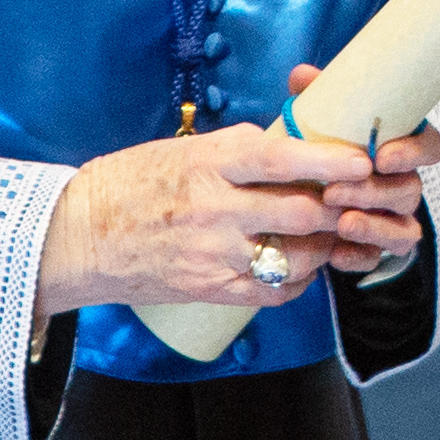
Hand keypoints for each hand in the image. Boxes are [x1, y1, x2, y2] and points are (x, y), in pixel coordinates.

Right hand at [35, 66, 428, 316]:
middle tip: (358, 200)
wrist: (78, 234)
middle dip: (338, 208)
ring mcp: (213, 254)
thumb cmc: (133, 181)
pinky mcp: (210, 289)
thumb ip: (239, 153)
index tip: (360, 160)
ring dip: (324, 246)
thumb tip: (295, 148)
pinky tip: (301, 266)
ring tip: (333, 233)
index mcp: (208, 163)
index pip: (280, 159)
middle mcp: (214, 210)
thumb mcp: (185, 150)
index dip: (327, 162)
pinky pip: (273, 291)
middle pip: (300, 213)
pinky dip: (297, 280)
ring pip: (295, 256)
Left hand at [275, 60, 438, 274]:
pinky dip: (359, 257)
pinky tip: (336, 254)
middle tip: (335, 190)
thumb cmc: (323, 150)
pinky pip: (379, 259)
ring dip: (372, 225)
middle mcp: (402, 184)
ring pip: (402, 228)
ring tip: (341, 223)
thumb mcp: (319, 123)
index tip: (382, 155)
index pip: (428, 145)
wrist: (303, 197)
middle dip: (374, 191)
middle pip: (409, 189)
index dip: (413, 152)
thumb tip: (303, 76)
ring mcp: (393, 219)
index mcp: (398, 148)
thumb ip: (316, 100)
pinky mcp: (376, 249)